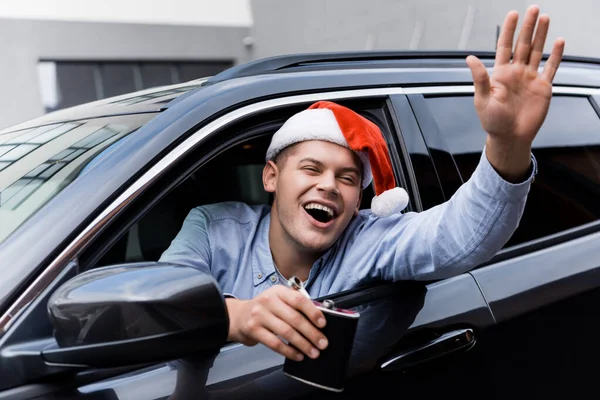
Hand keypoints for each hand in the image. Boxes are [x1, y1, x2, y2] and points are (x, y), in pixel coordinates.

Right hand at [226, 285, 327, 360]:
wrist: (239, 316)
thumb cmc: (265, 309)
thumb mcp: (279, 300)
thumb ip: (295, 306)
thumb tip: (318, 319)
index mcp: (278, 291)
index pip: (299, 299)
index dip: (313, 312)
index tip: (323, 324)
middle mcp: (268, 301)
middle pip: (294, 318)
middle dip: (312, 333)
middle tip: (322, 343)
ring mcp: (259, 315)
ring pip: (286, 332)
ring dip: (303, 345)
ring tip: (313, 352)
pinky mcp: (253, 330)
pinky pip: (275, 343)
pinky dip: (289, 351)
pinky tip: (298, 355)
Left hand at [466, 5, 564, 180]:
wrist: (510, 137)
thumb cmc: (493, 122)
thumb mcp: (482, 100)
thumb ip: (480, 78)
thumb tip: (470, 58)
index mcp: (500, 74)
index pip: (504, 47)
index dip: (508, 31)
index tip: (512, 15)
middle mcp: (516, 73)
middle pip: (522, 44)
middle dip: (527, 27)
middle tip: (533, 9)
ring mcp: (530, 79)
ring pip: (536, 52)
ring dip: (541, 36)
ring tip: (544, 19)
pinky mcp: (543, 87)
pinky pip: (550, 68)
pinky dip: (555, 55)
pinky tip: (558, 42)